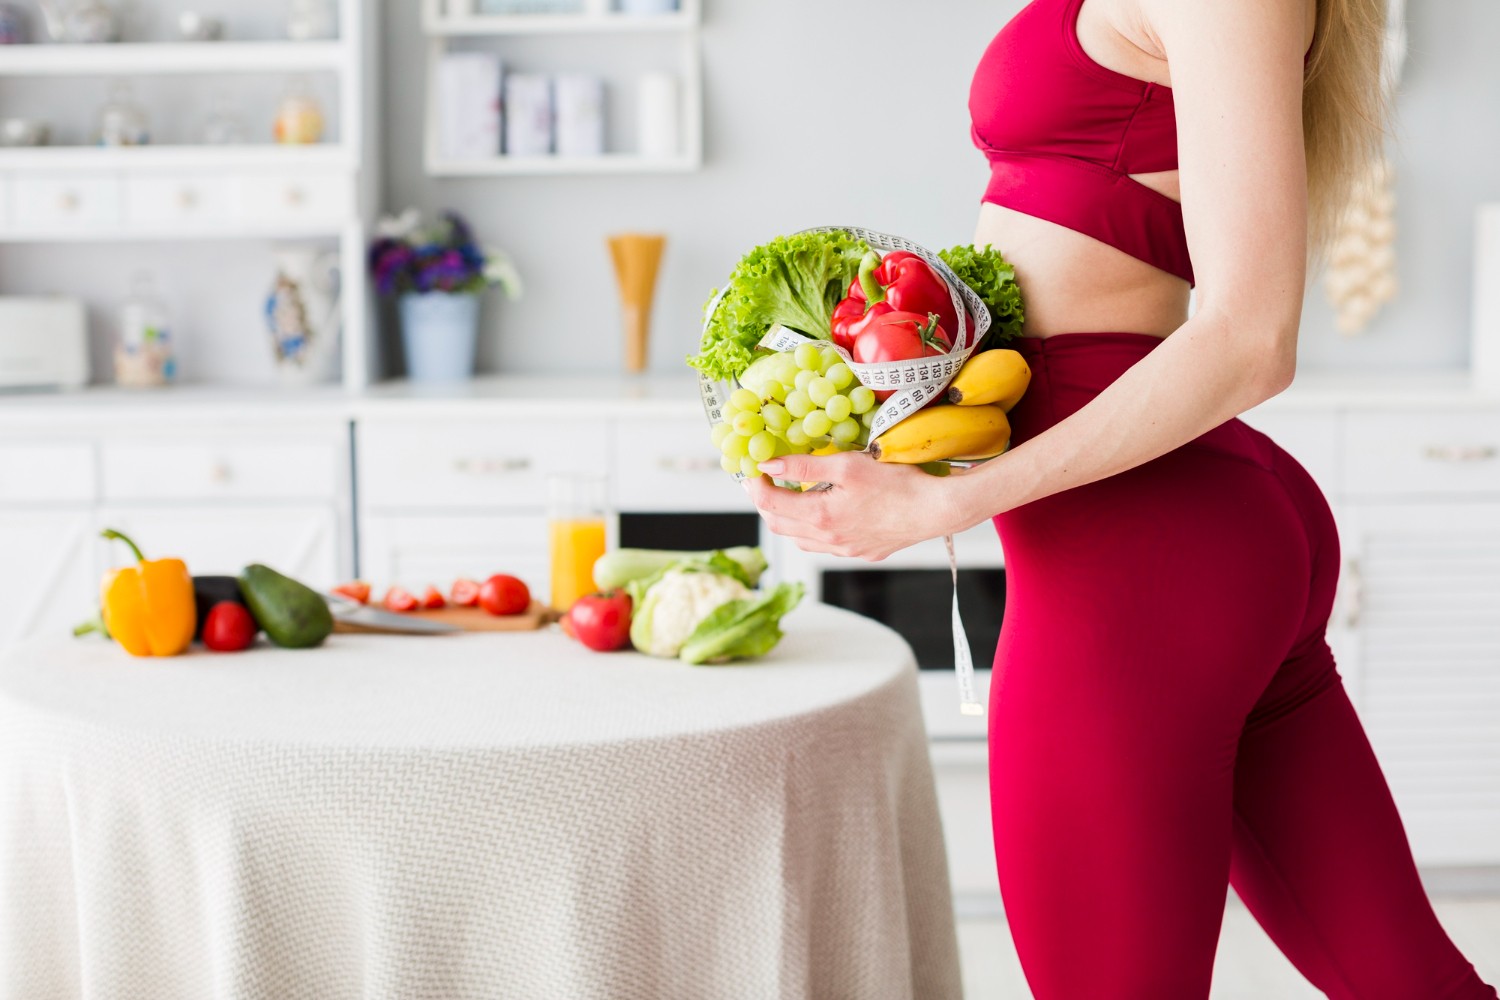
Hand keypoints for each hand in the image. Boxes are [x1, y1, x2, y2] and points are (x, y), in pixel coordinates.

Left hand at [744, 451, 971, 560]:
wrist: (936, 509)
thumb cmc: (897, 483)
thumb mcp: (847, 466)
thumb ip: (803, 467)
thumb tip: (768, 465)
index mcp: (820, 517)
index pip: (770, 505)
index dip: (755, 486)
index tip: (752, 470)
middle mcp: (828, 540)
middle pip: (780, 526)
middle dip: (766, 503)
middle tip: (765, 482)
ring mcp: (845, 550)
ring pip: (801, 539)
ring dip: (789, 519)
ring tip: (791, 495)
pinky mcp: (862, 552)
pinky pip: (825, 545)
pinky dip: (812, 529)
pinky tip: (824, 512)